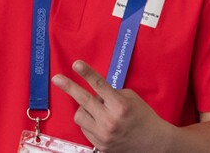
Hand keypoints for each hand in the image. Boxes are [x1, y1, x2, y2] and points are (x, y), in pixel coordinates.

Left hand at [52, 60, 169, 152]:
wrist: (153, 143)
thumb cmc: (143, 117)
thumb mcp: (131, 98)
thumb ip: (112, 93)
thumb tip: (95, 92)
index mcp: (121, 105)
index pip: (100, 85)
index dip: (87, 73)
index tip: (76, 64)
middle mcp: (110, 120)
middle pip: (84, 100)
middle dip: (69, 87)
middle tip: (57, 78)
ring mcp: (103, 135)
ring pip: (79, 116)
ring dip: (84, 109)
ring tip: (96, 110)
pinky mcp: (100, 145)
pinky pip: (84, 129)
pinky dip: (89, 122)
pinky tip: (100, 122)